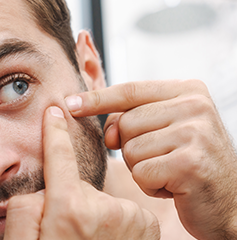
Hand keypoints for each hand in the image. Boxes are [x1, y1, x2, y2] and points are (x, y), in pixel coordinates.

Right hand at [5, 106, 159, 239]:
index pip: (60, 157)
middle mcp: (104, 209)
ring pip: (99, 200)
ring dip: (91, 215)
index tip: (55, 111)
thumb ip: (24, 209)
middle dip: (70, 201)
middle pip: (77, 187)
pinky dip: (112, 223)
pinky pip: (120, 211)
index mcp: (68, 210)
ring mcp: (130, 217)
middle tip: (68, 232)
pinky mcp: (146, 225)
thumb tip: (44, 189)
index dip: (55, 132)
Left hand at [65, 79, 236, 238]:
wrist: (227, 201)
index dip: (96, 99)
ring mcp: (195, 132)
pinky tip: (174, 186)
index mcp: (187, 91)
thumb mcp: (164, 130)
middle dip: (131, 147)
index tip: (70, 103)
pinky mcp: (191, 162)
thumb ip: (134, 120)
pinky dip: (151, 185)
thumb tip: (108, 131)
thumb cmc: (190, 163)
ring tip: (169, 171)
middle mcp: (194, 105)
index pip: (129, 90)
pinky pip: (141, 172)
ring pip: (130, 149)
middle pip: (125, 123)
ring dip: (142, 168)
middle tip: (161, 158)